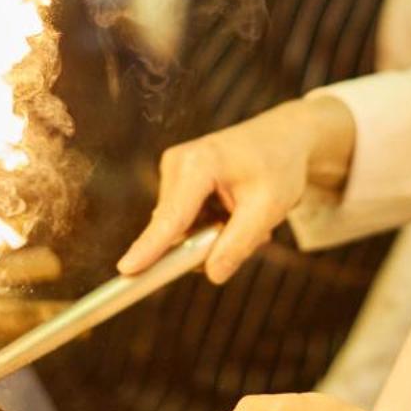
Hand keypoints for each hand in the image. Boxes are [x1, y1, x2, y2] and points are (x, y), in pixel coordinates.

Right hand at [118, 96, 355, 283]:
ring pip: (183, 230)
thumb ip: (238, 244)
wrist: (285, 136)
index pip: (172, 217)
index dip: (149, 248)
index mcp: (199, 163)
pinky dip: (213, 225)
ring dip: (216, 234)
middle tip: (253, 234)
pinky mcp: (177, 181)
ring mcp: (174, 171)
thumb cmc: (278, 167)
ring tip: (249, 214)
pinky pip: (187, 222)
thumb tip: (211, 274)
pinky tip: (237, 209)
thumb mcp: (268, 209)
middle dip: (210, 242)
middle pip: (177, 229)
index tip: (126, 270)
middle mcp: (177, 163)